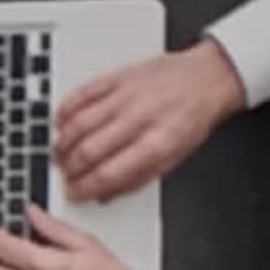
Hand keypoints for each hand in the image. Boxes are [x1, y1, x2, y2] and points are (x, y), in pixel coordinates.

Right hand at [54, 37, 242, 203]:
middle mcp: (140, 118)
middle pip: (89, 150)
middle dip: (70, 169)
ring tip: (61, 153)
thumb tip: (106, 193)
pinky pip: (82, 94)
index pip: (109, 173)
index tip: (75, 193)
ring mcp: (126, 95)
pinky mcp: (118, 76)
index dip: (84, 188)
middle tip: (66, 174)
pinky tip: (62, 122)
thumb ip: (139, 177)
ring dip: (63, 143)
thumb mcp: (175, 157)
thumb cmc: (193, 117)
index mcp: (158, 143)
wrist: (208, 77)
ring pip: (80, 123)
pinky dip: (66, 111)